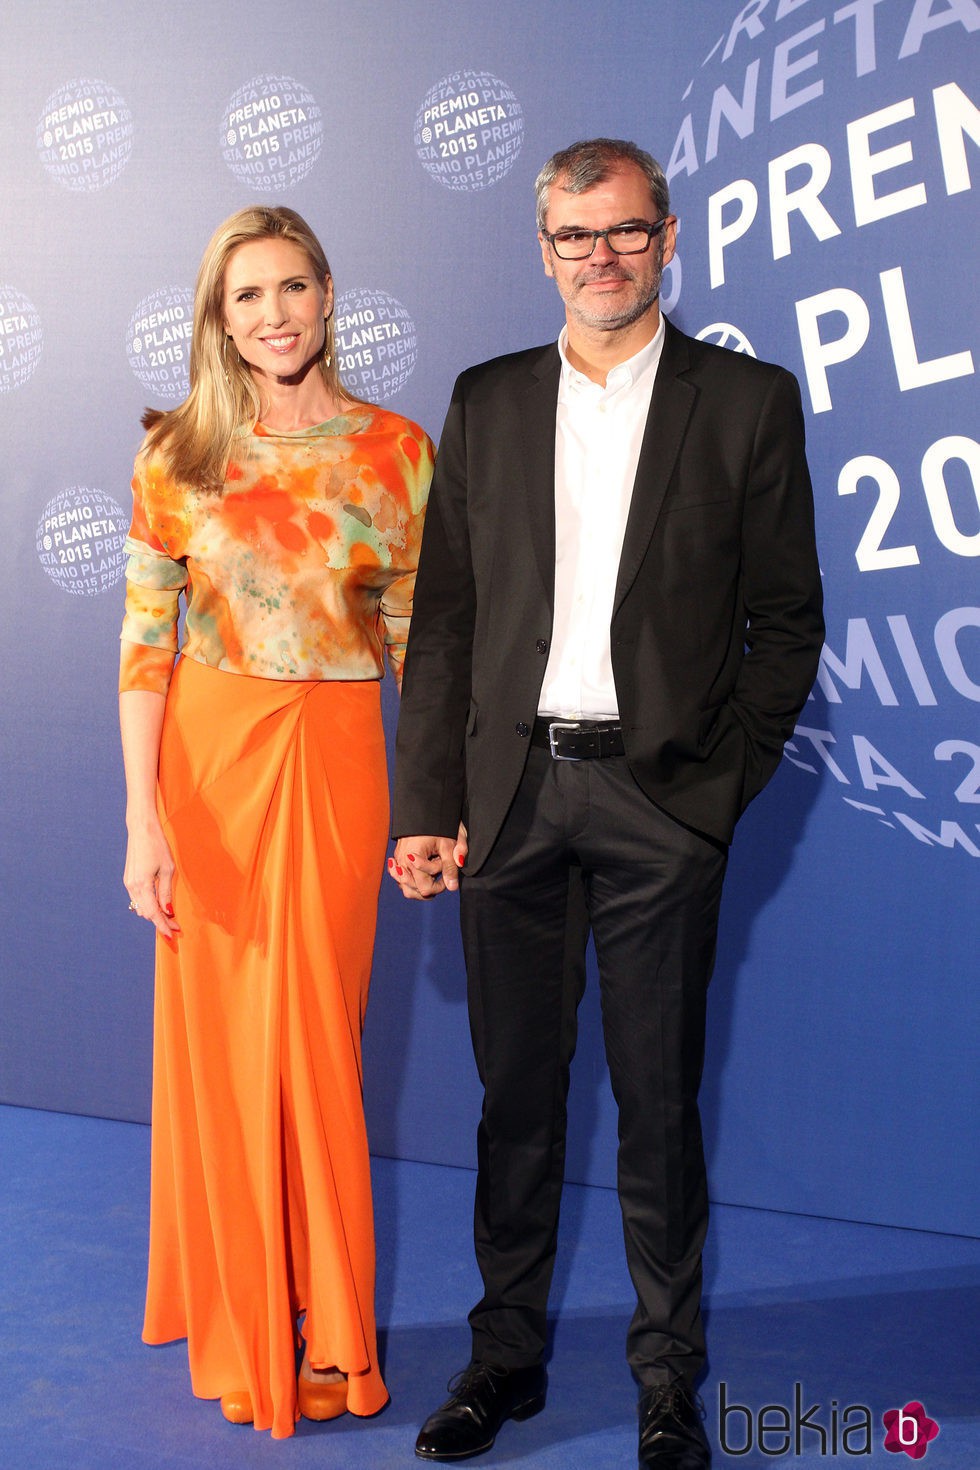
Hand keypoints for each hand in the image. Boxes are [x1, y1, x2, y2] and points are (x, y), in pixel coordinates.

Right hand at [124, 817, 180, 937]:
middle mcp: (131, 887)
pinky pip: (138, 899)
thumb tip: (168, 911)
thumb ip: (166, 892)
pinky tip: (158, 905)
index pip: (153, 913)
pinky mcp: (128, 879)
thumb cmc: (157, 845)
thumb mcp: (168, 869)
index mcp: (142, 885)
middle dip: (160, 921)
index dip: (163, 925)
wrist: (141, 829)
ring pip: (141, 907)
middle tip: (175, 925)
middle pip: (146, 913)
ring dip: (154, 914)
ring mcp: (128, 883)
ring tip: (169, 917)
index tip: (172, 933)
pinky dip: (148, 905)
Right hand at [388, 823, 467, 899]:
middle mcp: (401, 862)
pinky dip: (411, 880)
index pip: (425, 888)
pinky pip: (401, 879)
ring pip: (405, 887)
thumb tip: (452, 887)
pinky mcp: (397, 859)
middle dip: (428, 886)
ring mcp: (397, 861)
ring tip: (431, 872)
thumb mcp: (449, 844)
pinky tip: (422, 871)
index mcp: (413, 858)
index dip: (439, 886)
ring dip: (419, 885)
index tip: (446, 875)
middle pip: (412, 891)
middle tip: (439, 871)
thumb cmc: (439, 825)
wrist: (424, 809)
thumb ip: (451, 867)